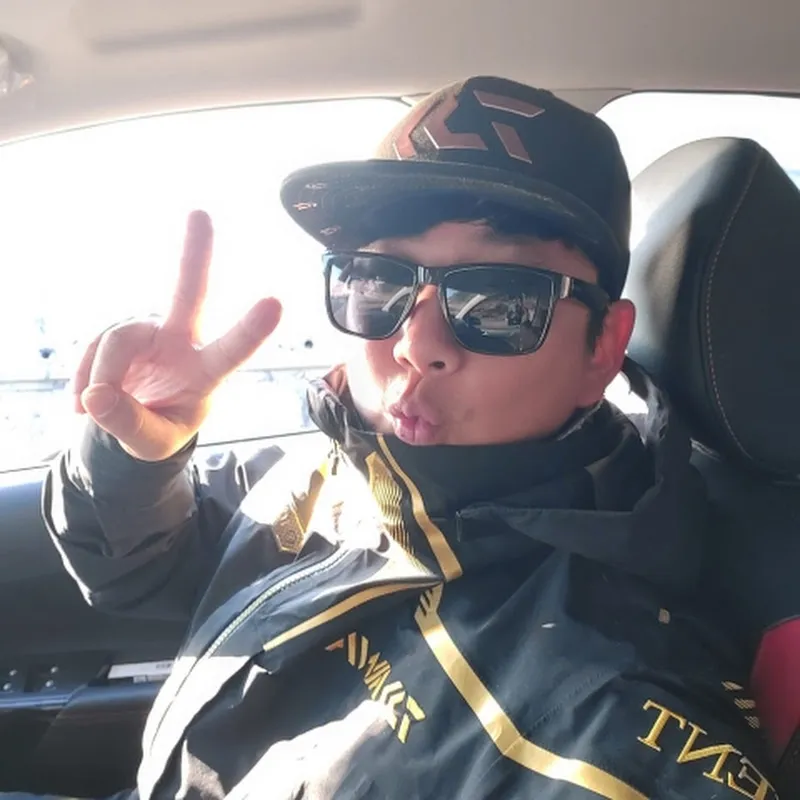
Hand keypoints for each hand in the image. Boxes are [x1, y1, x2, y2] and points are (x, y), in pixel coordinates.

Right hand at [72, 210, 281, 460]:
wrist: (136, 420)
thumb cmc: (161, 427)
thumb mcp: (153, 442)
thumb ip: (129, 424)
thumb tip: (95, 396)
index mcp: (207, 371)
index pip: (231, 351)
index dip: (251, 329)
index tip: (275, 303)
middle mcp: (182, 341)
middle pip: (189, 294)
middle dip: (194, 255)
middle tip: (201, 214)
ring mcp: (149, 331)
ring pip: (118, 338)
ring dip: (102, 376)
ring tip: (91, 409)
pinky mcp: (119, 330)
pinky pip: (93, 346)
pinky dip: (83, 376)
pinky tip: (83, 401)